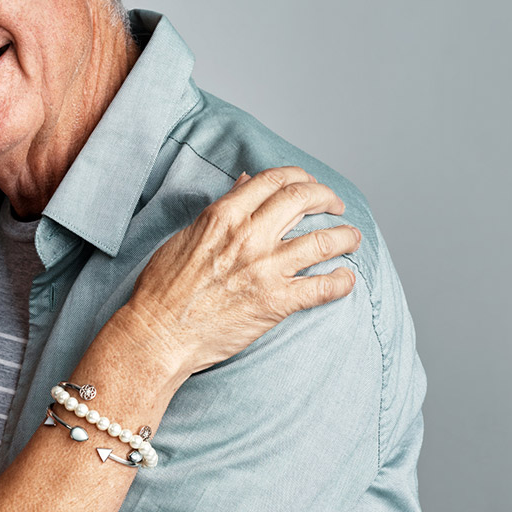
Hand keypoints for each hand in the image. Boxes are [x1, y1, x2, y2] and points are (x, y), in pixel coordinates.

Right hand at [116, 166, 360, 376]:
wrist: (159, 334)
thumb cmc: (164, 288)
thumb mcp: (187, 235)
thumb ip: (221, 209)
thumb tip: (246, 182)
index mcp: (223, 216)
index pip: (273, 179)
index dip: (299, 176)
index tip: (308, 185)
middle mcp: (247, 236)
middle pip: (303, 198)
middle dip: (326, 197)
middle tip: (334, 206)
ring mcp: (264, 269)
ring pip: (323, 241)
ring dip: (345, 236)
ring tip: (352, 238)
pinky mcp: (275, 303)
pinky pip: (322, 288)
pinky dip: (341, 282)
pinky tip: (345, 280)